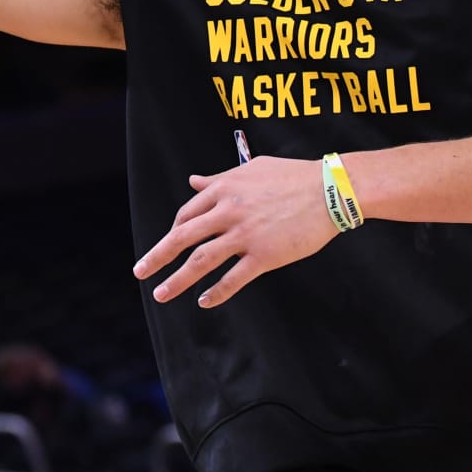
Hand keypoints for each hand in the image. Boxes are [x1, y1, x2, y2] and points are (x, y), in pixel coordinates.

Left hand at [131, 157, 340, 308]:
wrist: (331, 189)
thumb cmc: (293, 176)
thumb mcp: (251, 169)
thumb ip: (219, 179)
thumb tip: (193, 181)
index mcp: (223, 190)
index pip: (187, 215)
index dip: (174, 232)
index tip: (168, 245)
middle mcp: (228, 212)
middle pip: (182, 238)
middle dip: (157, 257)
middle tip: (140, 272)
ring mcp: (245, 235)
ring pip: (200, 261)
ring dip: (177, 280)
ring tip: (161, 294)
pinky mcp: (265, 255)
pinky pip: (233, 278)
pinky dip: (216, 292)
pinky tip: (204, 301)